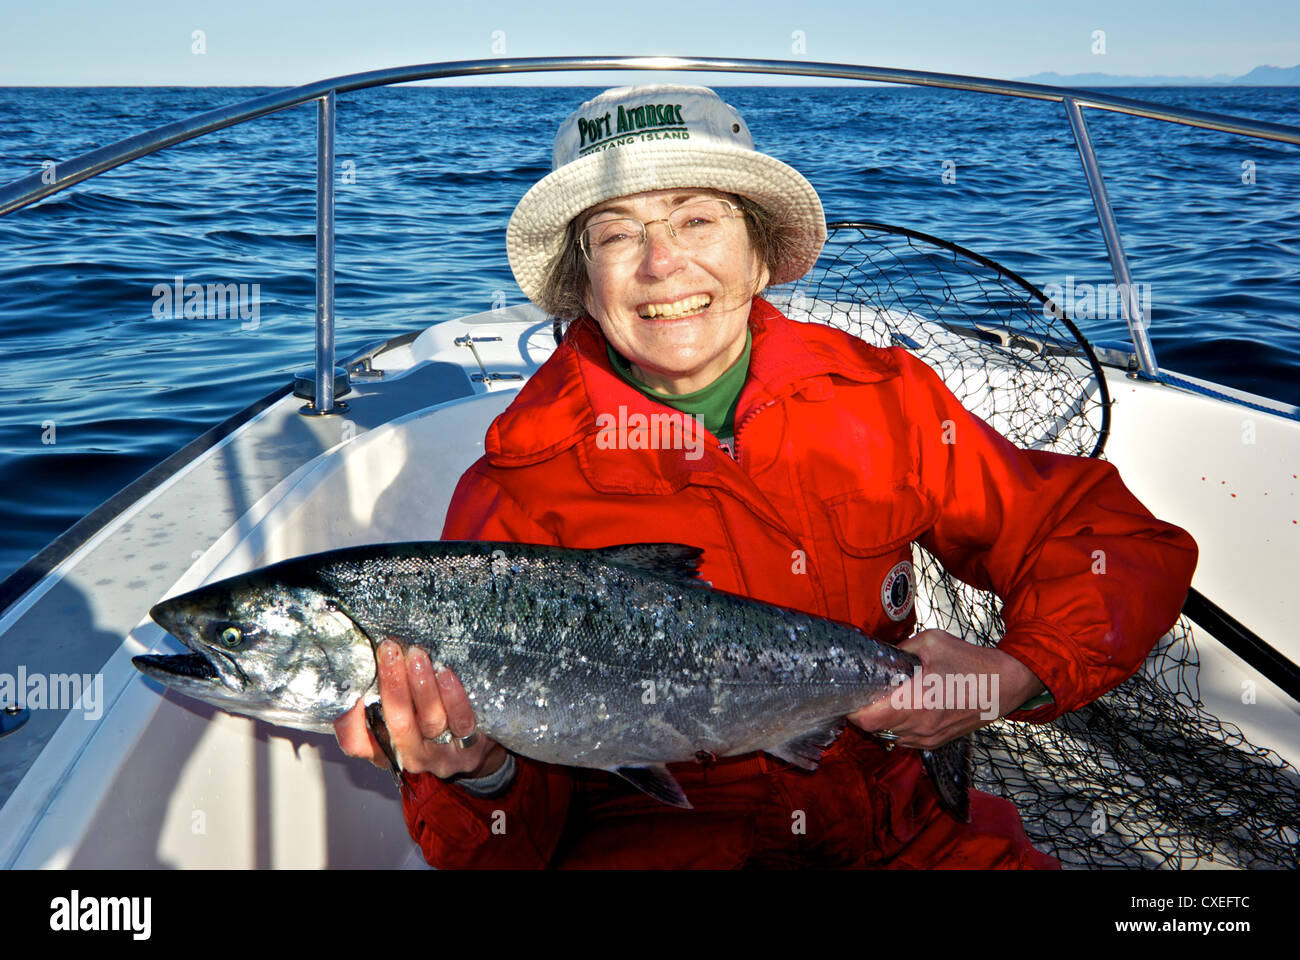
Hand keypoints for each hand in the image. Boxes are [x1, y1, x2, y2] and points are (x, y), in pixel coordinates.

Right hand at [334, 639, 505, 779]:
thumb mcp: (404, 712)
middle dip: (391, 684)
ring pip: (429, 721)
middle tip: (389, 652)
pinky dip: (453, 696)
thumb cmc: (431, 722)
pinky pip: (460, 721)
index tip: (353, 683)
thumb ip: (384, 694)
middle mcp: (409, 754)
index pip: (356, 742)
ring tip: (417, 656)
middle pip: (397, 724)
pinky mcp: (469, 749)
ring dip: (422, 685)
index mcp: (384, 746)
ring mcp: (439, 754)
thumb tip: (374, 655)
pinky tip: (446, 674)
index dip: (349, 719)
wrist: (477, 751)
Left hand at [848, 628, 1044, 748]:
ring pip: (888, 735)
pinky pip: (906, 739)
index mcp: (915, 703)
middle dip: (866, 711)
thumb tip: (881, 655)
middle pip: (874, 728)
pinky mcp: (937, 742)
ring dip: (882, 720)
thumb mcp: (931, 642)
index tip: (853, 693)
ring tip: (887, 698)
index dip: (853, 707)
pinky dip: (898, 726)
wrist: (1006, 684)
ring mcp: (929, 738)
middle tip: (867, 691)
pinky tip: (905, 707)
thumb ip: (900, 649)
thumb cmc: (971, 662)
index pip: (867, 719)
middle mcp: (919, 727)